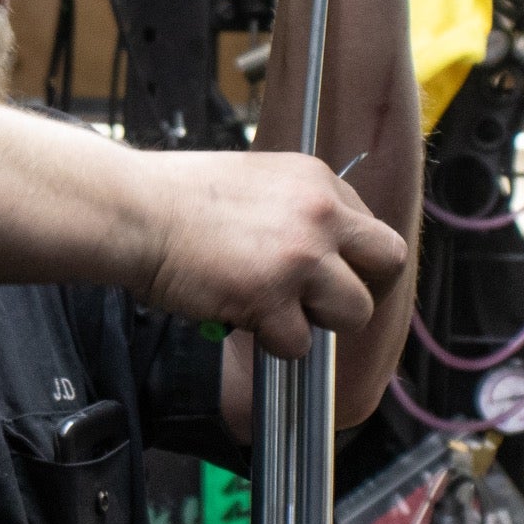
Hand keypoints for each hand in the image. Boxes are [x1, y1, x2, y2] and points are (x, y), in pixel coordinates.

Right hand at [132, 151, 408, 358]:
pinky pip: (298, 343)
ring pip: (353, 311)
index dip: (355, 260)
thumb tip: (319, 248)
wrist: (134, 210)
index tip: (332, 276)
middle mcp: (319, 214)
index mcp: (317, 180)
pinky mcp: (271, 297)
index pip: (373, 228)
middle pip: (388, 263)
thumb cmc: (177, 197)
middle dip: (361, 289)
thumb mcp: (256, 180)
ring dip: (317, 322)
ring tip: (275, 312)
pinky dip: (272, 343)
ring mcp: (299, 257)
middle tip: (326, 304)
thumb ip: (296, 208)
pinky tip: (242, 319)